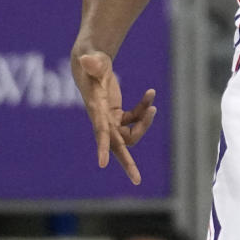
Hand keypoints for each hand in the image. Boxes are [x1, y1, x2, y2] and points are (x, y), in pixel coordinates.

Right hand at [71, 49, 156, 184]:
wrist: (89, 61)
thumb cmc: (89, 60)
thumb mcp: (92, 59)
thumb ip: (92, 62)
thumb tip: (88, 59)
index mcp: (95, 109)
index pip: (99, 131)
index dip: (101, 146)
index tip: (101, 163)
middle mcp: (102, 119)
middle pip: (116, 147)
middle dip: (127, 163)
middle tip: (137, 180)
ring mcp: (110, 120)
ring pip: (131, 133)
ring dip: (144, 121)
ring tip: (152, 101)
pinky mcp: (117, 115)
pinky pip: (134, 119)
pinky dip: (144, 109)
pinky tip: (150, 94)